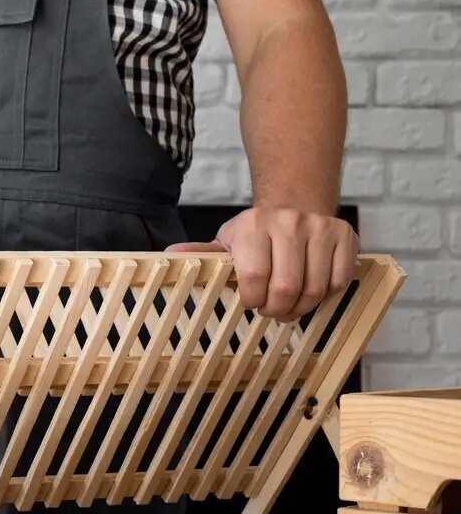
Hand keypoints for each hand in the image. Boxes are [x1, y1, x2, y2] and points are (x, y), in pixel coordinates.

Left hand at [166, 207, 358, 321]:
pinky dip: (325, 295)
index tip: (251, 303)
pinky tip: (312, 290)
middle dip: (277, 309)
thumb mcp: (227, 240)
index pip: (254, 277)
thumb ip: (203, 252)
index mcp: (252, 226)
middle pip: (286, 288)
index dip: (253, 300)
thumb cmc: (257, 233)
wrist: (296, 203)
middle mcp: (287, 223)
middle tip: (272, 310)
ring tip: (290, 305)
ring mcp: (320, 228)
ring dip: (302, 307)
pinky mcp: (345, 236)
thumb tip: (169, 254)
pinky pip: (338, 281)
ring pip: (314, 288)